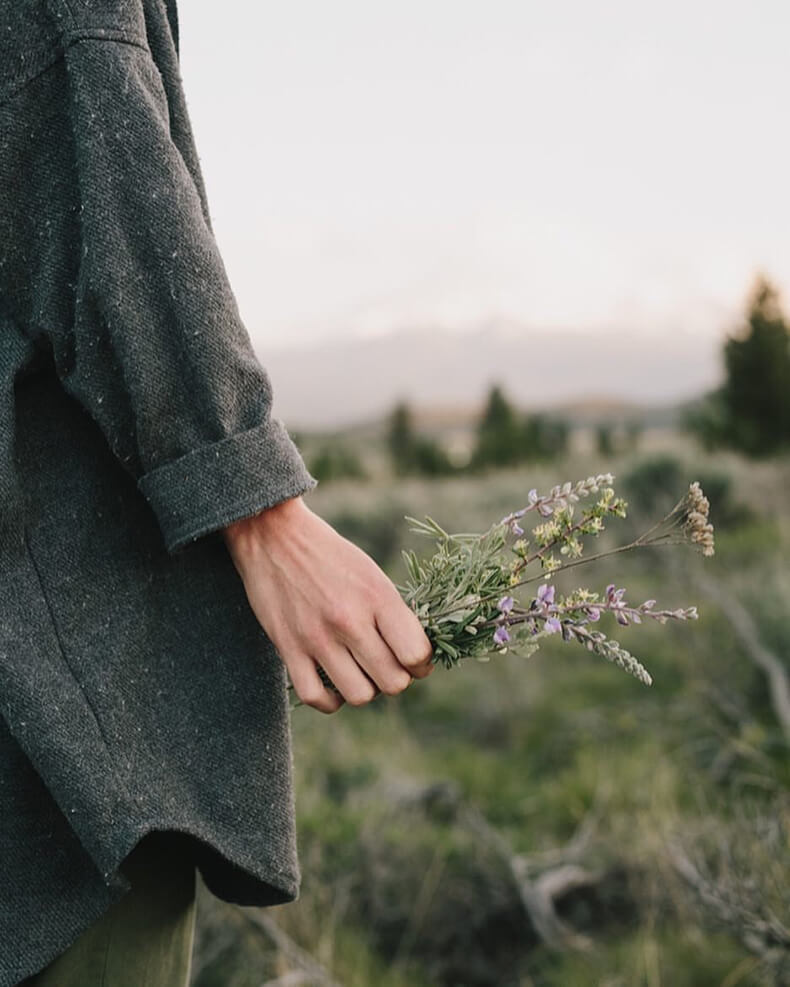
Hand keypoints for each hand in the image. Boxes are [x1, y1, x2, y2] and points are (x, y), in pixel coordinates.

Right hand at [222, 495, 434, 712]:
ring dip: (365, 689)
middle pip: (393, 682)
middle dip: (396, 679)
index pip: (415, 654)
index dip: (422, 664)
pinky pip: (316, 697)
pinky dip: (331, 700)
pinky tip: (334, 684)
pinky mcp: (288, 647)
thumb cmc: (330, 554)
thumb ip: (391, 613)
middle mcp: (349, 619)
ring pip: (359, 696)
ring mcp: (316, 637)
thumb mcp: (371, 573)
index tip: (415, 661)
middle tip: (387, 666)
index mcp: (377, 596)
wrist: (273, 535)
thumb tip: (414, 655)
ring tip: (361, 672)